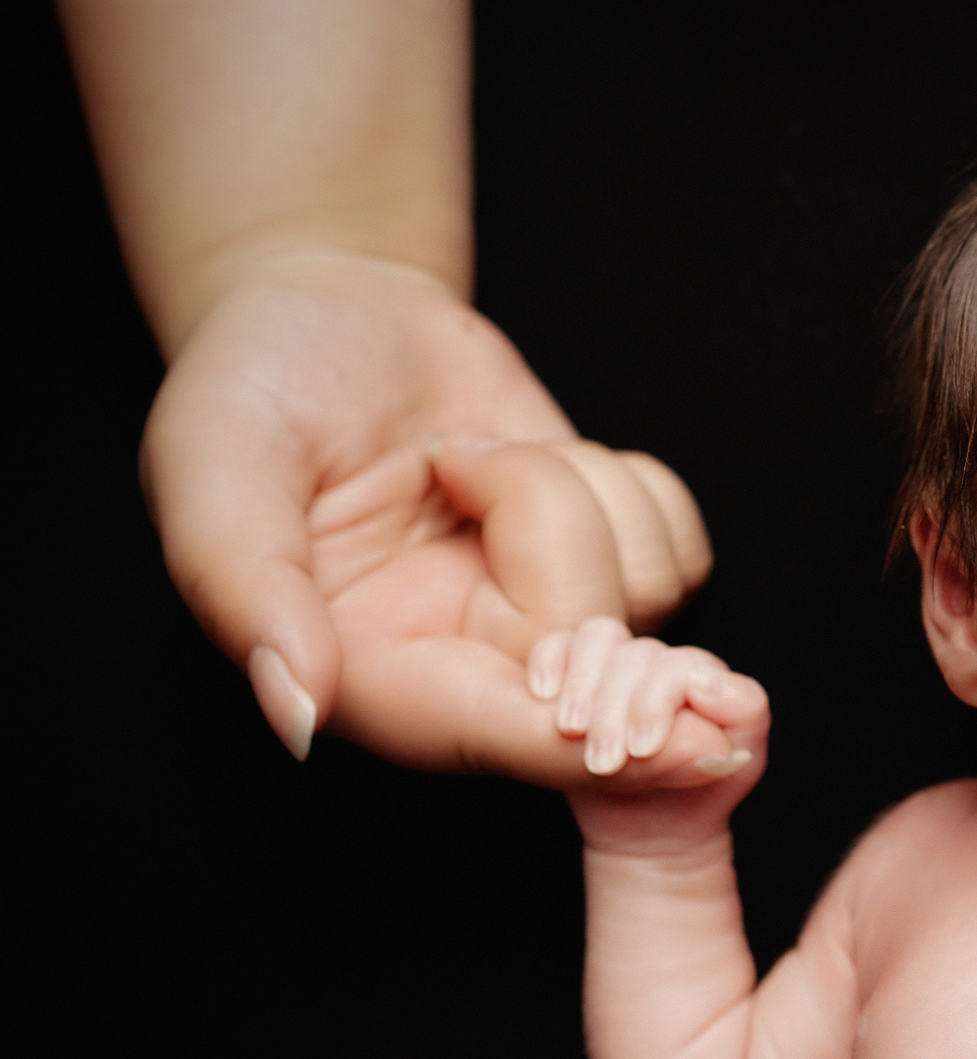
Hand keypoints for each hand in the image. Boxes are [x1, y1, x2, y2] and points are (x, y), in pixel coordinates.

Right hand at [142, 249, 712, 782]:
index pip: (486, 732)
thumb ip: (245, 589)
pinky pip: (679, 558)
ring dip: (577, 491)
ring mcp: (544, 618)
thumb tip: (298, 711)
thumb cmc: (252, 384)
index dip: (574, 744)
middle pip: (592, 657)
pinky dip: (632, 490)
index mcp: (364, 673)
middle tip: (460, 455)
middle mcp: (466, 664)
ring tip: (471, 451)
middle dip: (558, 538)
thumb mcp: (214, 463)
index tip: (679, 749)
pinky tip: (545, 457)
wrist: (329, 309)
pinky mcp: (602, 569)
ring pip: (644, 597)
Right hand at [538, 618, 768, 854]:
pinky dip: (549, 660)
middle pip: (634, 656)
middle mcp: (661, 661)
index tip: (644, 750)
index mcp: (705, 673)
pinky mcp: (576, 677)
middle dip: (614, 711)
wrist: (657, 829)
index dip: (656, 704)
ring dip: (581, 686)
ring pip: (598, 639)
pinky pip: (559, 644)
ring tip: (572, 732)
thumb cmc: (702, 791)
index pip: (677, 665)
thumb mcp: (739, 760)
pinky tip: (545, 693)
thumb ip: (742, 711)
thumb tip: (705, 682)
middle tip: (605, 761)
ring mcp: (618, 665)